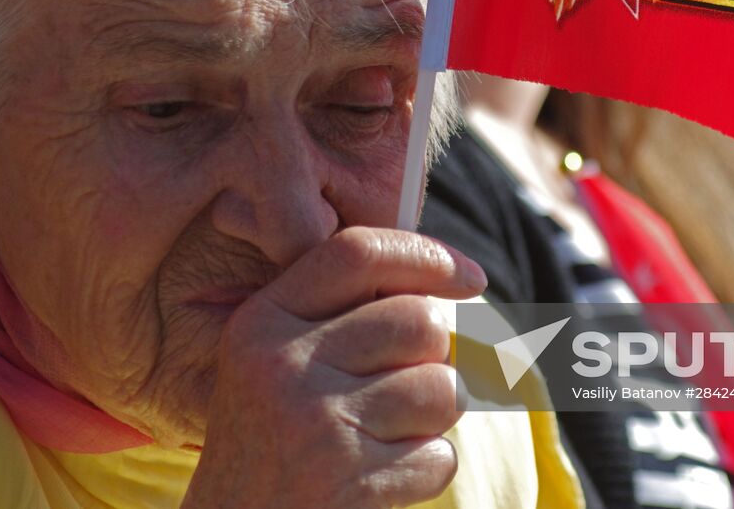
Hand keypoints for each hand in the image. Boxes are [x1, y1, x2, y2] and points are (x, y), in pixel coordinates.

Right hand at [181, 226, 487, 507]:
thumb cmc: (272, 440)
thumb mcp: (274, 362)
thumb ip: (337, 311)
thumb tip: (445, 273)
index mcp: (262, 321)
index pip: (358, 253)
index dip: (426, 256)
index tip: (471, 278)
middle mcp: (284, 364)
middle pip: (420, 321)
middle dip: (434, 356)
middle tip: (406, 388)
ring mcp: (317, 422)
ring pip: (443, 388)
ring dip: (436, 416)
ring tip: (392, 434)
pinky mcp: (350, 480)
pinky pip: (439, 455)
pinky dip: (426, 470)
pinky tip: (381, 479)